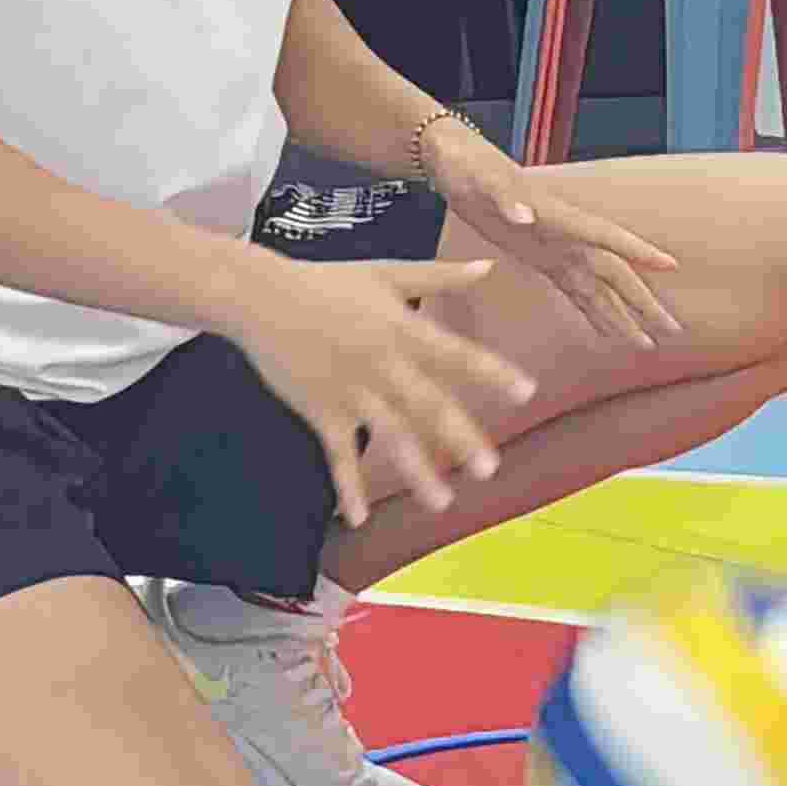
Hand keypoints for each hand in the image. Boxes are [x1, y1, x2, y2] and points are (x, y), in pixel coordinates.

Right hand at [226, 249, 537, 529]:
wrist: (260, 298)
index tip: (526, 392)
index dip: (492, 373)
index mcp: (401, 329)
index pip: (456, 355)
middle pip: (427, 405)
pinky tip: (358, 518)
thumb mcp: (387, 272)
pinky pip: (336, 457)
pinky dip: (347, 488)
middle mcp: (380, 364)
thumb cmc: (326, 280)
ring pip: (388, 437)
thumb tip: (490, 267)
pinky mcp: (319, 412)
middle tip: (490, 469)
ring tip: (442, 503)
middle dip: (459, 438)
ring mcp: (349, 392)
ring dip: (415, 472)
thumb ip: (440, 275)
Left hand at [428, 119, 690, 351]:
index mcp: (560, 216)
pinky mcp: (542, 259)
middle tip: (673, 330)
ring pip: (601, 289)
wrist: (455, 162)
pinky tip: (606, 333)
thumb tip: (525, 214)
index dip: (639, 251)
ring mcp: (558, 249)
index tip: (672, 266)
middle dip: (644, 301)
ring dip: (623, 316)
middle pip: (616, 272)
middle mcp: (567, 236)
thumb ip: (505, 197)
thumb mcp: (483, 182)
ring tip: (646, 344)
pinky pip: (575, 292)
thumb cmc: (471, 167)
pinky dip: (593, 313)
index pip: (608, 237)